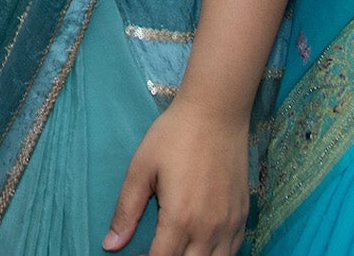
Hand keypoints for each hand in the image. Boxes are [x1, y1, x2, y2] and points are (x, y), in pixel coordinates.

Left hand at [107, 100, 248, 255]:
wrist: (216, 112)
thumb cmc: (174, 135)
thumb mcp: (141, 168)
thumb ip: (126, 210)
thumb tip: (110, 245)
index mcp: (179, 219)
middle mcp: (208, 229)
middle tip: (155, 249)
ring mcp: (229, 224)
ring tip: (176, 248)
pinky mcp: (243, 216)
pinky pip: (232, 251)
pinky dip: (215, 255)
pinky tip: (199, 244)